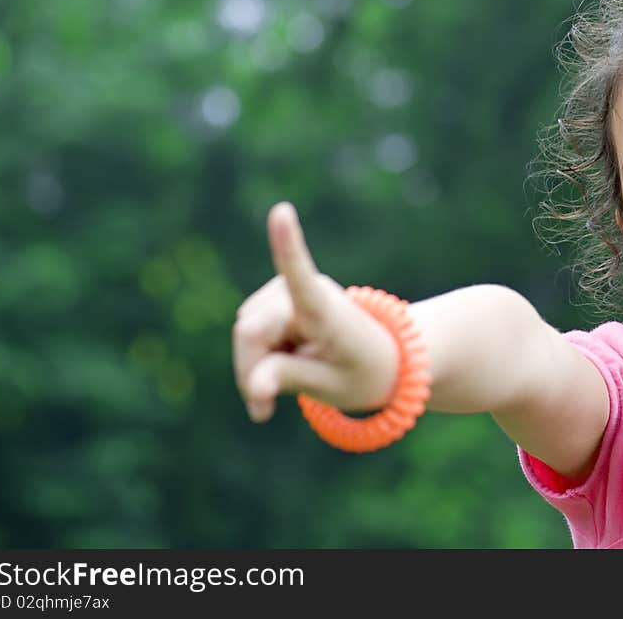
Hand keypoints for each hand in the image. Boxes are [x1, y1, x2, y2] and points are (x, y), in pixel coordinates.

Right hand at [232, 202, 398, 422]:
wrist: (380, 359)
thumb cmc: (362, 372)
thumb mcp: (331, 386)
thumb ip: (287, 380)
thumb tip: (253, 387)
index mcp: (324, 308)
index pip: (301, 276)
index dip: (287, 246)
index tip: (281, 211)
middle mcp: (301, 290)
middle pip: (250, 333)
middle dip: (251, 373)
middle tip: (264, 410)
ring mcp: (282, 292)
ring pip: (243, 335)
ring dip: (255, 367)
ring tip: (292, 377)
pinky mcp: (271, 300)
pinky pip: (246, 334)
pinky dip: (255, 359)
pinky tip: (282, 364)